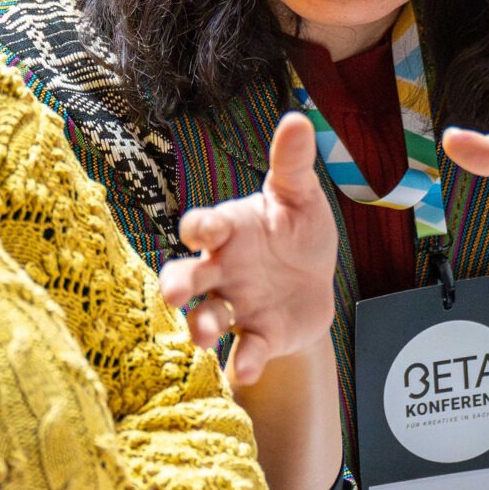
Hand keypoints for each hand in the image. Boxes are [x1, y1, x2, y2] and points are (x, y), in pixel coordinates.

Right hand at [159, 113, 336, 386]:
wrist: (315, 282)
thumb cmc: (296, 231)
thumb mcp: (299, 196)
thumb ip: (292, 164)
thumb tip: (297, 118)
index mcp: (230, 230)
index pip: (203, 226)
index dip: (199, 227)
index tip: (201, 230)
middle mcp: (223, 270)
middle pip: (188, 276)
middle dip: (177, 284)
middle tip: (173, 294)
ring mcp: (237, 306)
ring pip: (207, 317)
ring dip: (201, 326)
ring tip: (203, 334)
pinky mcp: (259, 336)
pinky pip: (246, 351)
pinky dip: (243, 362)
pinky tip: (243, 370)